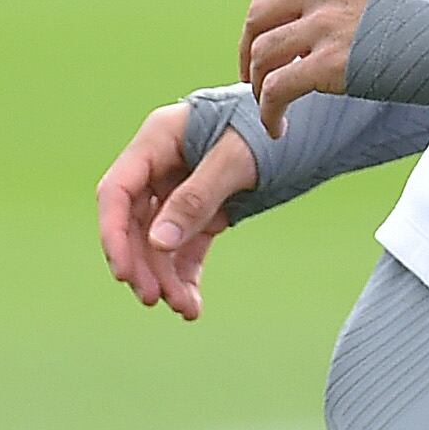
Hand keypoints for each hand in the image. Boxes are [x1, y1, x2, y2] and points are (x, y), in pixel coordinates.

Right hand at [95, 101, 255, 320]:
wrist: (315, 122)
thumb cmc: (274, 125)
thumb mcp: (237, 158)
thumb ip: (197, 198)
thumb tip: (157, 243)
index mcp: (160, 138)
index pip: (117, 191)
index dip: (113, 235)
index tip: (124, 274)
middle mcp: (163, 163)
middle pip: (134, 222)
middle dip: (143, 263)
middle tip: (155, 299)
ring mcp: (181, 187)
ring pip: (159, 241)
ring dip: (166, 277)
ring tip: (184, 308)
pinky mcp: (204, 209)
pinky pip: (185, 246)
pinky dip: (185, 275)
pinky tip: (193, 305)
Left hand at [239, 0, 399, 135]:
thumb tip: (355, 9)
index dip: (267, 16)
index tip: (270, 42)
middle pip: (260, 12)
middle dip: (249, 48)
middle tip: (254, 77)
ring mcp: (328, 22)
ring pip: (263, 52)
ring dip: (258, 86)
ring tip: (270, 109)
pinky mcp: (332, 63)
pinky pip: (278, 88)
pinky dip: (269, 111)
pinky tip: (278, 129)